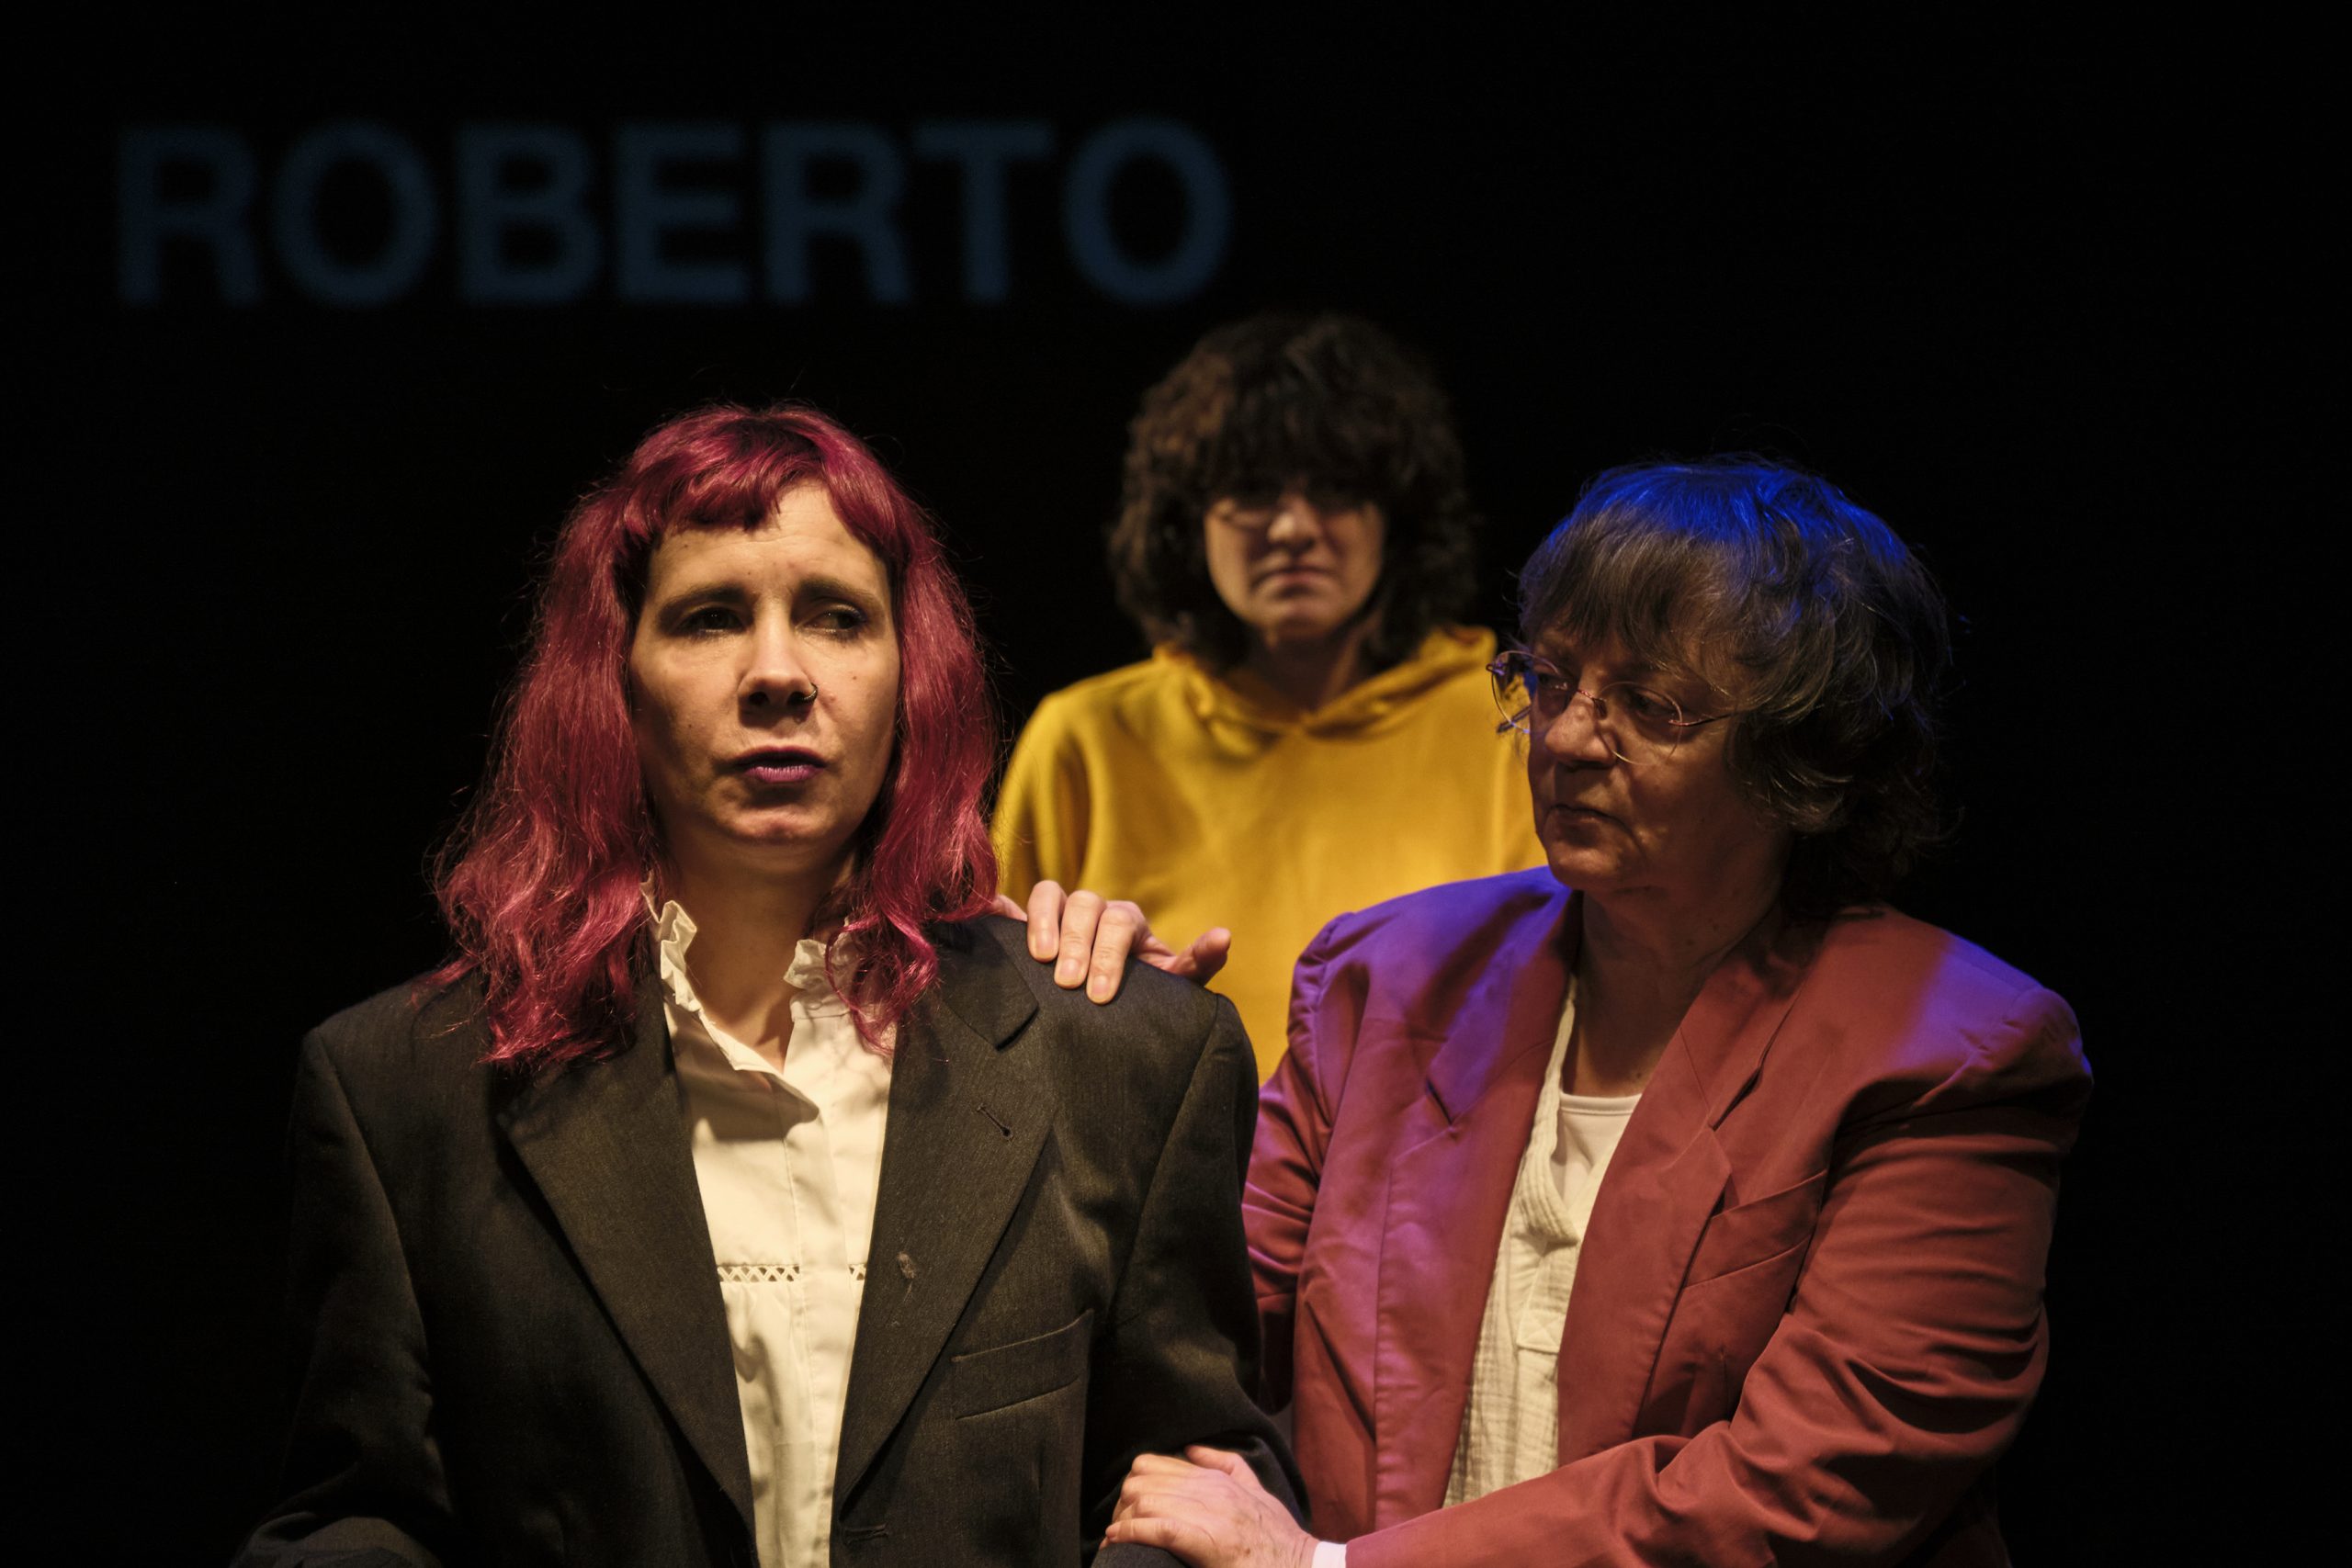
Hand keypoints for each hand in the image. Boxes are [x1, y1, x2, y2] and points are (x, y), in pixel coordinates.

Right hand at [991, 880, 1231, 1001]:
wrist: (1112, 1007)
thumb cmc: (1144, 996)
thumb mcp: (1173, 987)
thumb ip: (1195, 965)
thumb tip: (1224, 936)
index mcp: (1128, 923)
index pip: (1120, 922)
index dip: (1109, 953)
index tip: (1098, 994)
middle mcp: (1093, 911)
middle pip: (1084, 905)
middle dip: (1077, 943)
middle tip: (1069, 984)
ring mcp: (1058, 915)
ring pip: (1050, 894)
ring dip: (1043, 922)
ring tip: (1039, 959)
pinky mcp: (1025, 925)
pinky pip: (1008, 906)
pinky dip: (998, 909)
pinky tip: (989, 918)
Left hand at [1103, 1447, 1317, 1567]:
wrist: (1301, 1567)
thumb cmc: (1277, 1536)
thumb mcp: (1256, 1490)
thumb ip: (1225, 1464)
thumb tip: (1191, 1448)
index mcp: (1216, 1478)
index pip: (1153, 1465)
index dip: (1133, 1486)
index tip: (1128, 1509)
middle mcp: (1209, 1490)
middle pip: (1141, 1481)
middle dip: (1121, 1506)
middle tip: (1118, 1528)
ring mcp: (1208, 1514)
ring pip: (1144, 1502)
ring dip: (1122, 1522)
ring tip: (1115, 1540)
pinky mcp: (1206, 1541)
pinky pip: (1157, 1528)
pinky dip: (1130, 1534)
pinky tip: (1118, 1541)